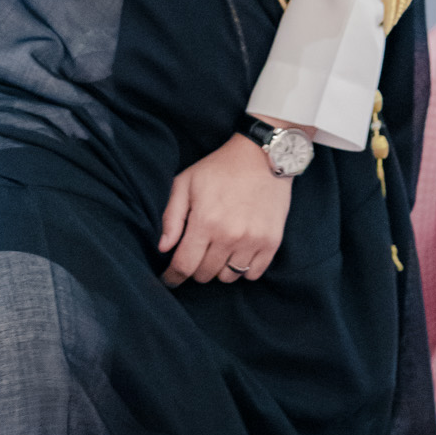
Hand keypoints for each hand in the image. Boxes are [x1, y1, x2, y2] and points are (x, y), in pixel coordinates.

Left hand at [158, 129, 297, 286]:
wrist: (262, 155)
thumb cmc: (219, 168)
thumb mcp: (186, 183)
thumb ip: (171, 217)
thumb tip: (163, 248)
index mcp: (205, 221)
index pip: (184, 265)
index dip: (173, 277)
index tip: (169, 279)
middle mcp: (229, 235)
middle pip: (205, 274)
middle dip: (195, 268)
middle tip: (197, 254)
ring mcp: (252, 240)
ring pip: (228, 277)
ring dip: (219, 268)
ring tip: (218, 250)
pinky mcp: (272, 242)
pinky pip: (253, 274)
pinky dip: (243, 269)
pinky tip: (238, 253)